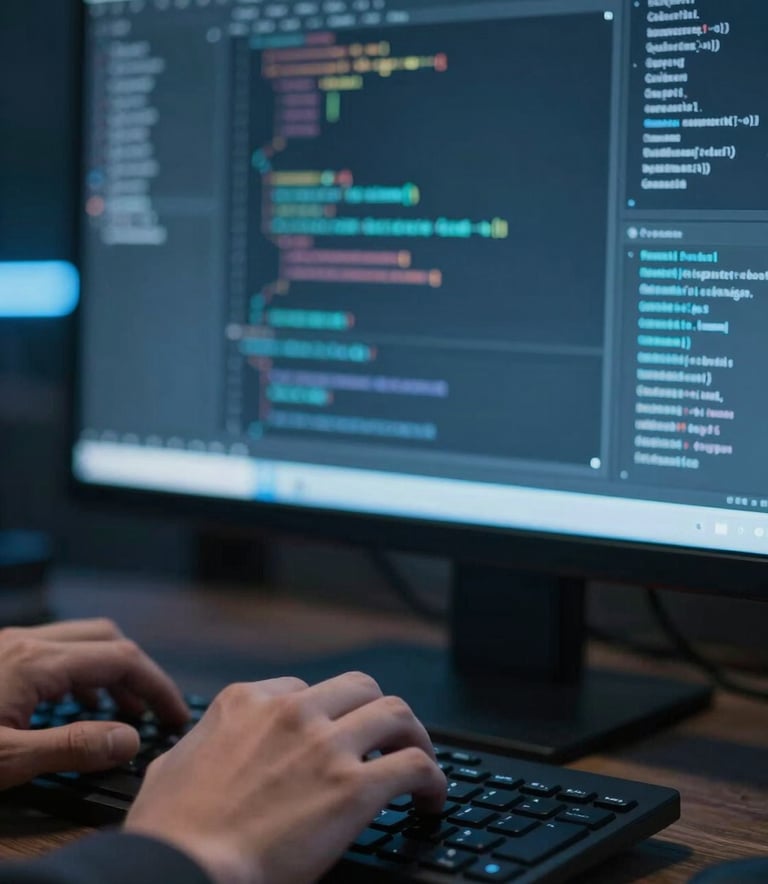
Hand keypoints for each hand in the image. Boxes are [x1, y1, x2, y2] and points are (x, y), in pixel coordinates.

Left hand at [0, 619, 188, 788]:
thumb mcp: (7, 760)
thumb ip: (71, 748)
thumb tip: (131, 741)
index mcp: (35, 661)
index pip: (121, 659)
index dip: (157, 687)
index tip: (178, 718)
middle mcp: (27, 640)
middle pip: (108, 638)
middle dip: (139, 673)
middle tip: (155, 712)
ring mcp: (10, 644)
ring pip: (81, 640)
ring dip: (111, 670)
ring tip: (125, 710)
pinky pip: (55, 651)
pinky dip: (81, 672)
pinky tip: (78, 703)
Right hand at [125, 672, 446, 883]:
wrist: (183, 868)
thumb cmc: (168, 833)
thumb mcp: (171, 767)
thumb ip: (200, 747)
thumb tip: (203, 750)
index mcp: (247, 702)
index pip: (306, 690)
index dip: (325, 715)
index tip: (334, 737)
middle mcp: (291, 712)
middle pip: (359, 688)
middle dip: (375, 712)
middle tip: (385, 740)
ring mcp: (325, 745)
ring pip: (395, 713)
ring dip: (413, 736)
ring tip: (419, 759)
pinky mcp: (353, 787)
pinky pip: (415, 765)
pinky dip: (432, 778)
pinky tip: (431, 797)